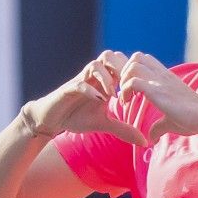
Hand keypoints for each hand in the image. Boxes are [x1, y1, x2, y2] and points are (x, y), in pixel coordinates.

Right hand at [22, 52, 141, 142]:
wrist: (52, 119)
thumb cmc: (77, 116)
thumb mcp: (104, 124)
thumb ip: (124, 129)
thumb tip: (144, 141)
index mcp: (104, 80)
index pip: (121, 63)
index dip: (132, 73)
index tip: (138, 91)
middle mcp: (92, 77)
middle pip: (110, 56)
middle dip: (121, 69)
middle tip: (127, 88)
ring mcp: (80, 81)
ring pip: (95, 64)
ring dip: (107, 78)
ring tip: (113, 96)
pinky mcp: (67, 90)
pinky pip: (80, 84)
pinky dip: (91, 90)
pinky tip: (99, 101)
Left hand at [117, 52, 197, 141]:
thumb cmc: (193, 120)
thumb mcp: (171, 121)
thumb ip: (158, 127)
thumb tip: (151, 139)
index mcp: (166, 78)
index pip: (146, 60)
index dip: (133, 71)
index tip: (132, 91)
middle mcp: (162, 76)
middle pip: (137, 57)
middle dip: (125, 72)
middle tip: (127, 91)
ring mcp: (160, 81)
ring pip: (133, 65)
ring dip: (124, 80)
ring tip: (127, 97)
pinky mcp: (158, 91)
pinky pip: (134, 81)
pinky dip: (126, 90)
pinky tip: (128, 103)